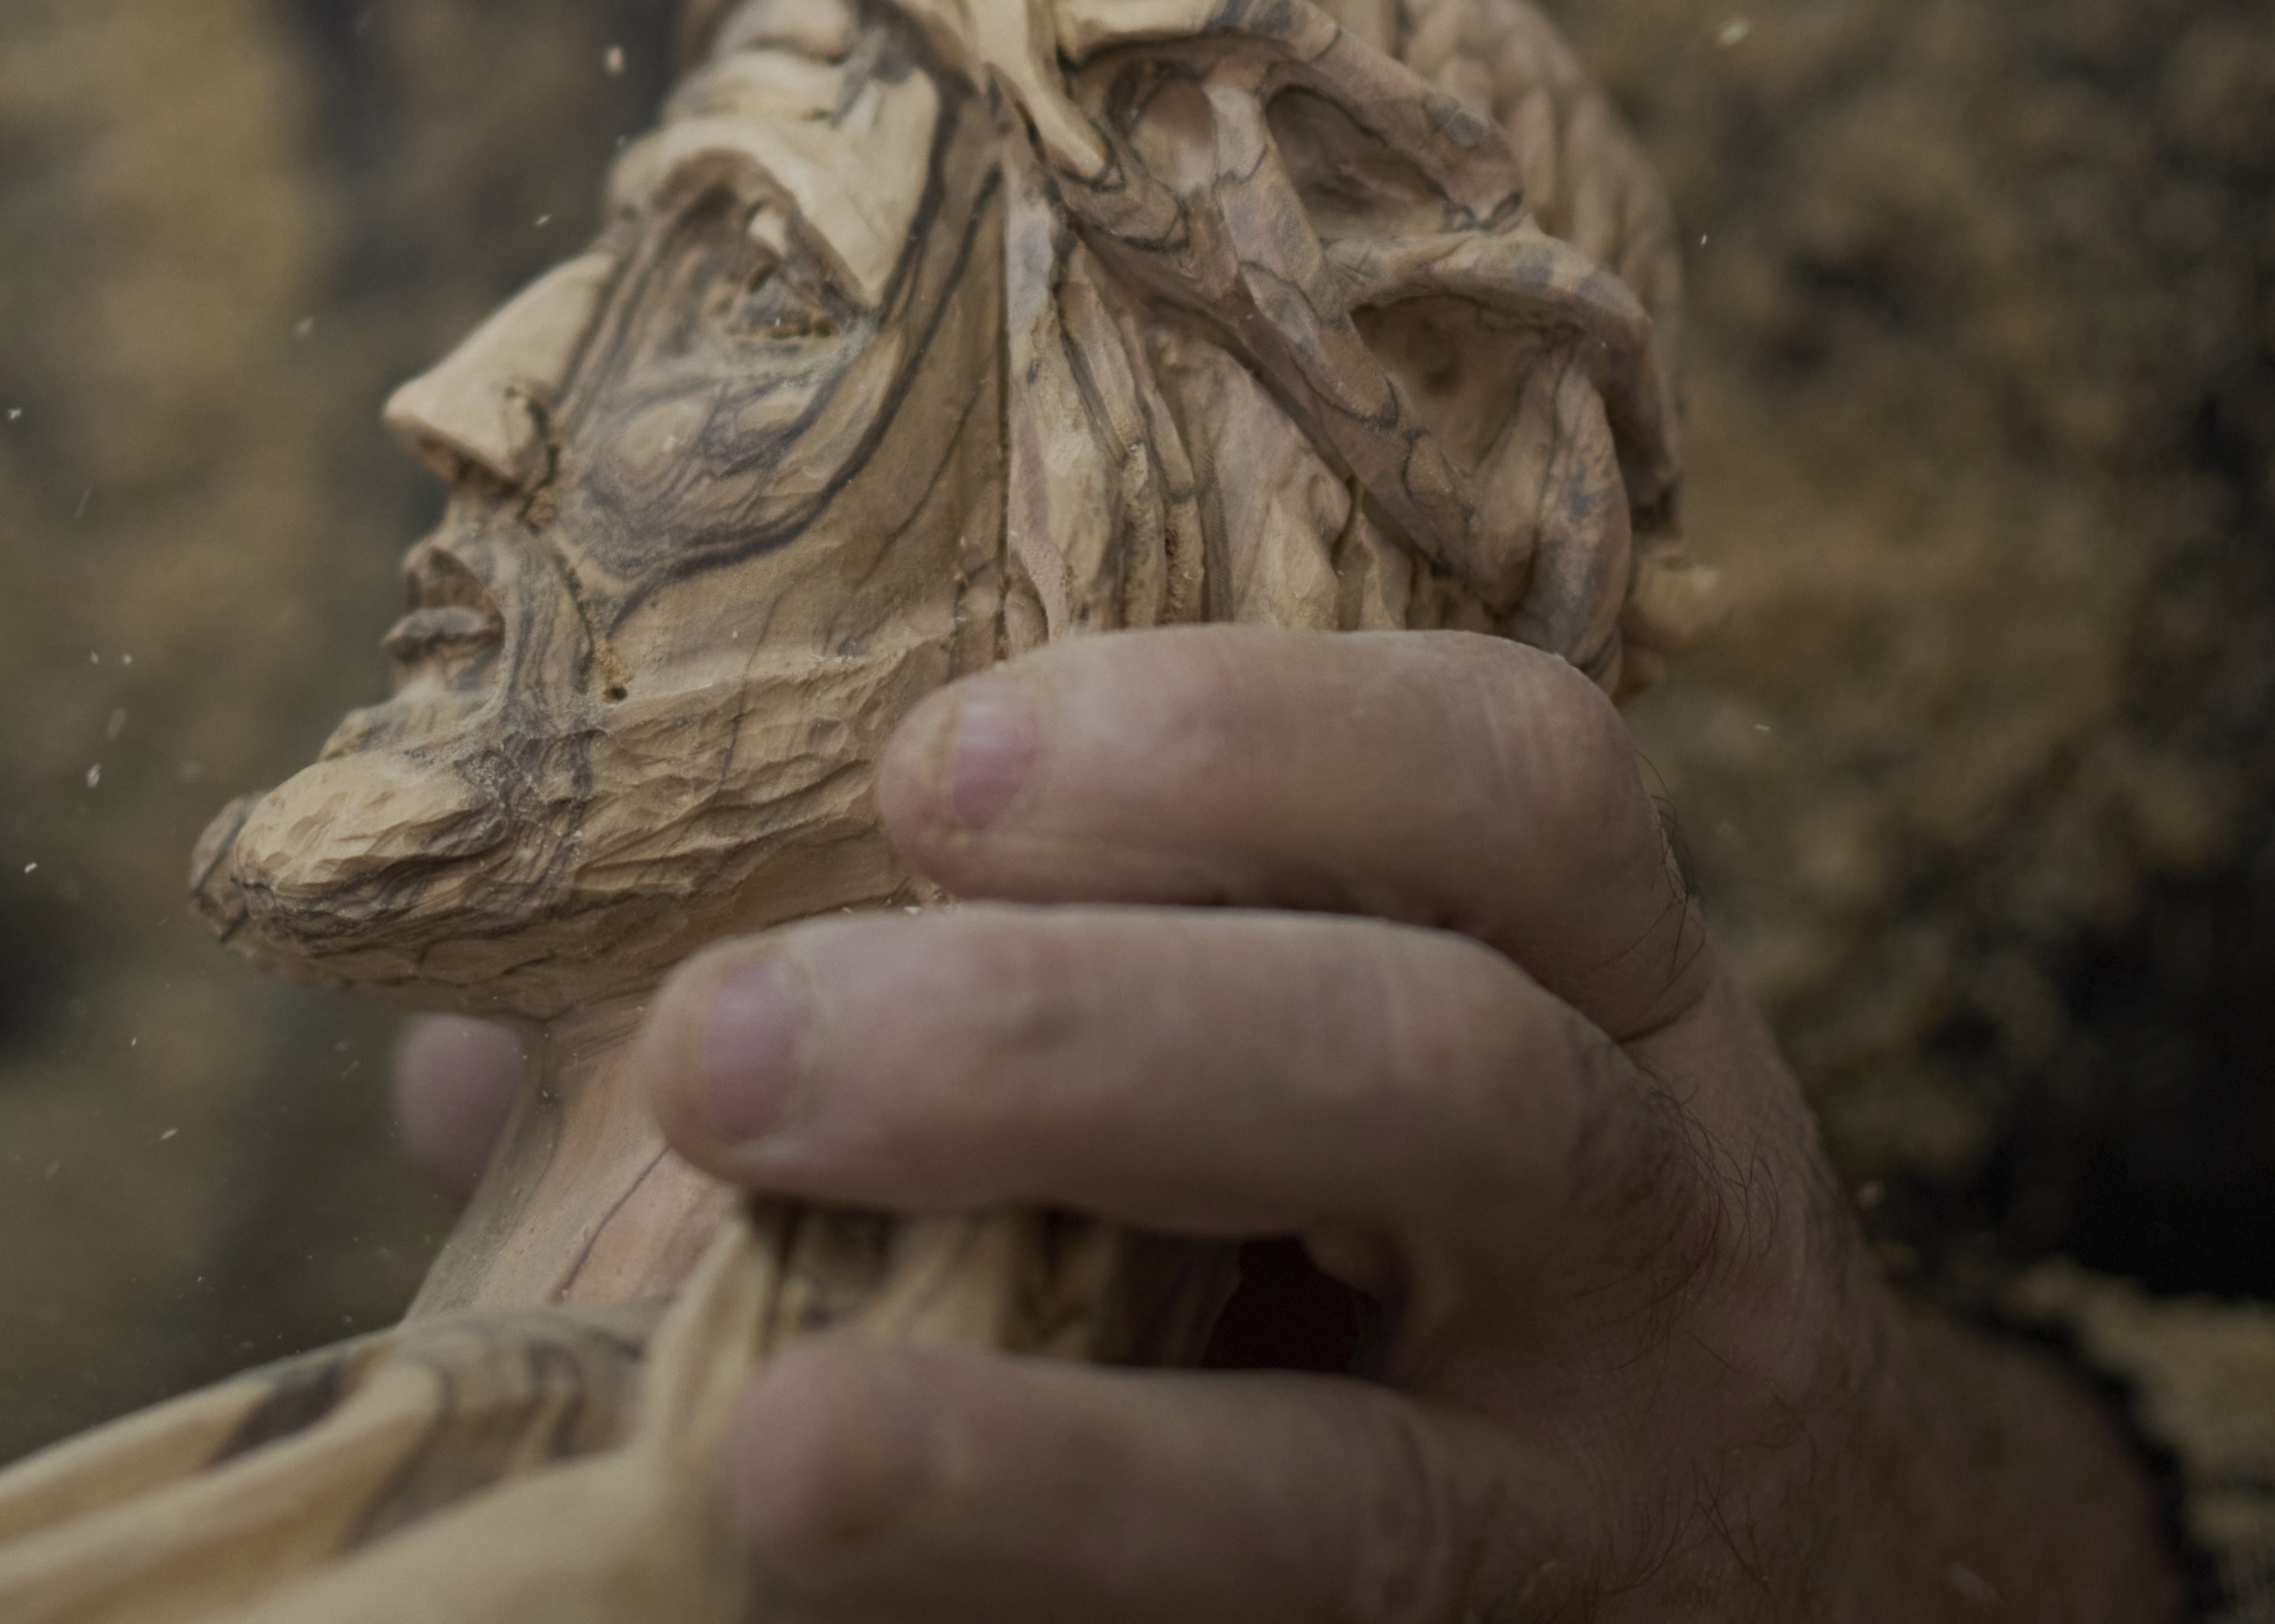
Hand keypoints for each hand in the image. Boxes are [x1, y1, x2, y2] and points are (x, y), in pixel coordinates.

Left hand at [630, 629, 2177, 1622]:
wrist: (1780, 1587)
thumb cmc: (1421, 1266)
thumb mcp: (1331, 1088)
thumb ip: (994, 999)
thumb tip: (494, 1062)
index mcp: (1605, 999)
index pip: (1517, 782)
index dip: (1233, 737)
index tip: (919, 767)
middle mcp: (1650, 1237)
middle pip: (1437, 1085)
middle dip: (1063, 1047)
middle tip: (727, 1057)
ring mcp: (1583, 1521)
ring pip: (1352, 1503)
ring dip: (1039, 1465)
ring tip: (771, 1451)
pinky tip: (812, 1601)